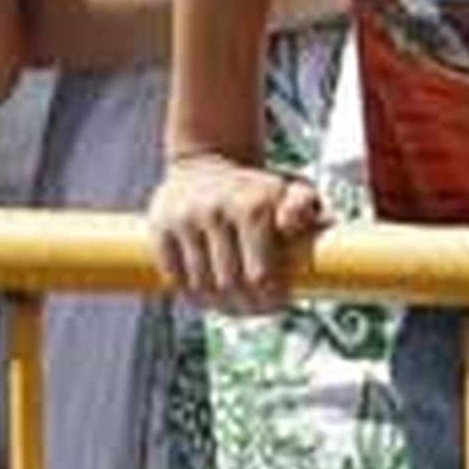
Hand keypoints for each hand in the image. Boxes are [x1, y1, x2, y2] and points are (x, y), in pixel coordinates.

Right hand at [145, 152, 323, 311]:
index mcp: (252, 205)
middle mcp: (216, 211)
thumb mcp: (290, 190)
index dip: (269, 300)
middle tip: (253, 310)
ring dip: (217, 304)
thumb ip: (305, 207)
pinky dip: (191, 293)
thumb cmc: (256, 189)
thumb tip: (309, 224)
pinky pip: (176, 280)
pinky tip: (206, 293)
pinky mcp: (160, 229)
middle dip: (244, 307)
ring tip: (230, 303)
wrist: (206, 159)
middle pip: (230, 286)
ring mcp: (185, 220)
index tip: (275, 305)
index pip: (260, 277)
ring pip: (201, 288)